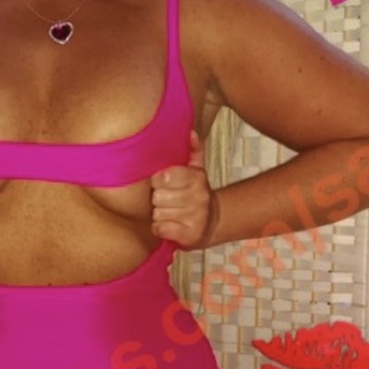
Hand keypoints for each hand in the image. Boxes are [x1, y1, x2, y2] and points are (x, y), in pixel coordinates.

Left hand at [150, 129, 219, 249]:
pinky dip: (159, 228)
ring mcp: (196, 217)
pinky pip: (161, 229)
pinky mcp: (190, 236)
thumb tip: (191, 132)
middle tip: (163, 199)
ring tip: (166, 212)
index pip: (165, 176)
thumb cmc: (195, 192)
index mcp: (197, 178)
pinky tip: (166, 224)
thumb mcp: (195, 170)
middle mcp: (199, 197)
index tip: (160, 183)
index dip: (158, 180)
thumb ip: (192, 150)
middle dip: (157, 198)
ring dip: (158, 214)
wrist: (211, 222)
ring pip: (158, 214)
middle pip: (158, 197)